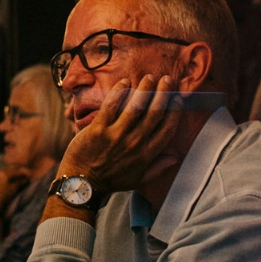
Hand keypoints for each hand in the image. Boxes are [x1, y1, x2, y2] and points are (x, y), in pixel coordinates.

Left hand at [0, 167, 28, 213]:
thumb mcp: (13, 189)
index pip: (16, 171)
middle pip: (8, 172)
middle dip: (14, 175)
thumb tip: (25, 179)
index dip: (23, 173)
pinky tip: (2, 187)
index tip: (28, 175)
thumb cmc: (4, 196)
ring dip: (7, 178)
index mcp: (3, 173)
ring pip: (0, 176)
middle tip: (21, 179)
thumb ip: (20, 182)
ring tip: (12, 183)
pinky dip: (0, 183)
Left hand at [60, 73, 182, 196]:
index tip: (177, 97)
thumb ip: (158, 168)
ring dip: (144, 89)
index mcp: (146, 155)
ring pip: (135, 107)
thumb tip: (175, 157)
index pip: (167, 129)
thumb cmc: (110, 181)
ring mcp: (116, 136)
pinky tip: (125, 82)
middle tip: (167, 79)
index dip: (175, 111)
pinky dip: (119, 92)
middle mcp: (134, 144)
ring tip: (149, 77)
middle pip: (154, 113)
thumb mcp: (138, 180)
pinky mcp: (98, 130)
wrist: (82, 184)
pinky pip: (111, 106)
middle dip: (163, 93)